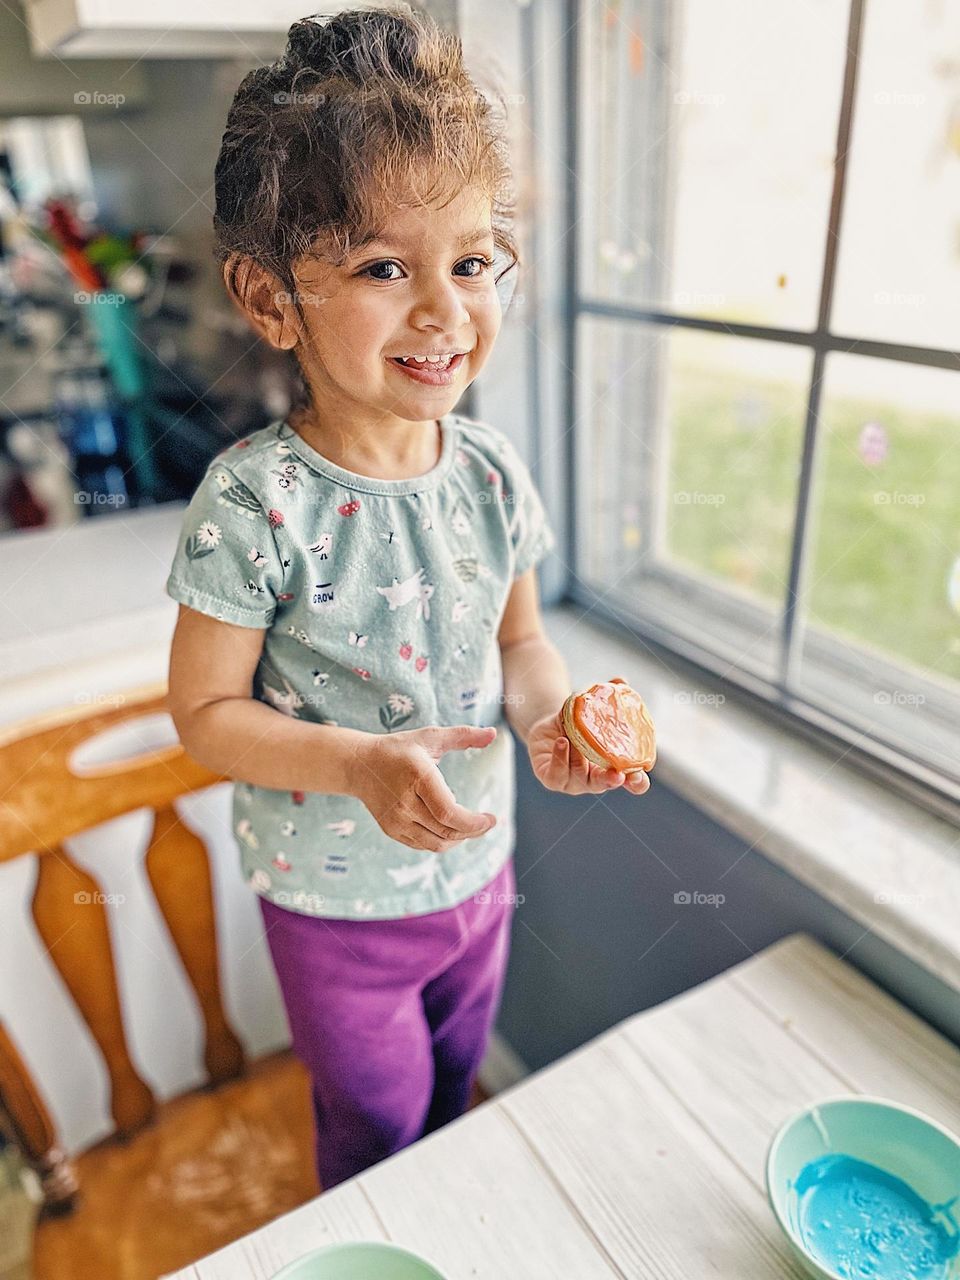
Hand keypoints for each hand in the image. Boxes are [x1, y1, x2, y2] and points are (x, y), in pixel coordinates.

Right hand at [352, 724, 498, 852]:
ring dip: (459, 839)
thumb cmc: (399, 749)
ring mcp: (396, 819)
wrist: (359, 764)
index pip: (449, 813)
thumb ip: (463, 735)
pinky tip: (451, 828)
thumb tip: (493, 734)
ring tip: (471, 827)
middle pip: (447, 831)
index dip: (474, 823)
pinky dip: (442, 841)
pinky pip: (423, 845)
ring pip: (436, 843)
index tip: (492, 818)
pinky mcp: (391, 830)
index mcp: (418, 777)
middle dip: (474, 831)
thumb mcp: (430, 737)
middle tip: (487, 823)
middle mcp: (405, 802)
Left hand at [527, 697, 651, 797]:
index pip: (632, 782)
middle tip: (616, 774)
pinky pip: (556, 774)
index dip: (637, 781)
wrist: (549, 725)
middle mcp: (594, 779)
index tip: (639, 775)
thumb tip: (621, 681)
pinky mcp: (552, 779)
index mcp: (613, 766)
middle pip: (605, 784)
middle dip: (611, 780)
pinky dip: (560, 757)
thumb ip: (608, 696)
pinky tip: (562, 742)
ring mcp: (572, 782)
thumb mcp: (592, 708)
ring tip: (573, 738)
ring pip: (578, 776)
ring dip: (578, 757)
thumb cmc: (578, 721)